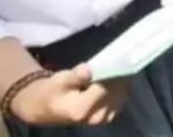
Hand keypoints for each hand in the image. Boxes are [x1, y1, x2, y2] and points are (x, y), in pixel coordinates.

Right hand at [11, 64, 129, 125]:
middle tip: (123, 54)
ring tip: (122, 60)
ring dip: (123, 77)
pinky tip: (119, 72)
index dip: (112, 70)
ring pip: (122, 92)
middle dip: (120, 72)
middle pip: (116, 90)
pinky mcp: (110, 115)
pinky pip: (122, 96)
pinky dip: (122, 83)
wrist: (49, 109)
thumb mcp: (58, 81)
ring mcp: (105, 118)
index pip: (104, 87)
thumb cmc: (53, 92)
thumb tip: (87, 69)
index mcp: (82, 109)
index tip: (119, 55)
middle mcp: (96, 116)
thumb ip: (74, 76)